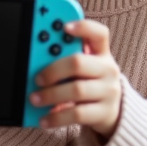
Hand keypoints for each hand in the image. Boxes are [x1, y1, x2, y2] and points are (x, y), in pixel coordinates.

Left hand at [28, 19, 122, 140]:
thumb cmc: (90, 83)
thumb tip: (35, 60)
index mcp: (101, 53)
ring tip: (35, 99)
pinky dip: (57, 117)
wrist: (112, 112)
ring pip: (76, 90)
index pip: (99, 33)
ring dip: (51, 95)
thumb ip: (66, 59)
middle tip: (36, 78)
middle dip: (53, 70)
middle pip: (79, 62)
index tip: (64, 26)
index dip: (83, 27)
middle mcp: (108, 70)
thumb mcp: (84, 68)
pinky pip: (77, 114)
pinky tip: (44, 119)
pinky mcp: (104, 113)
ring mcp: (109, 92)